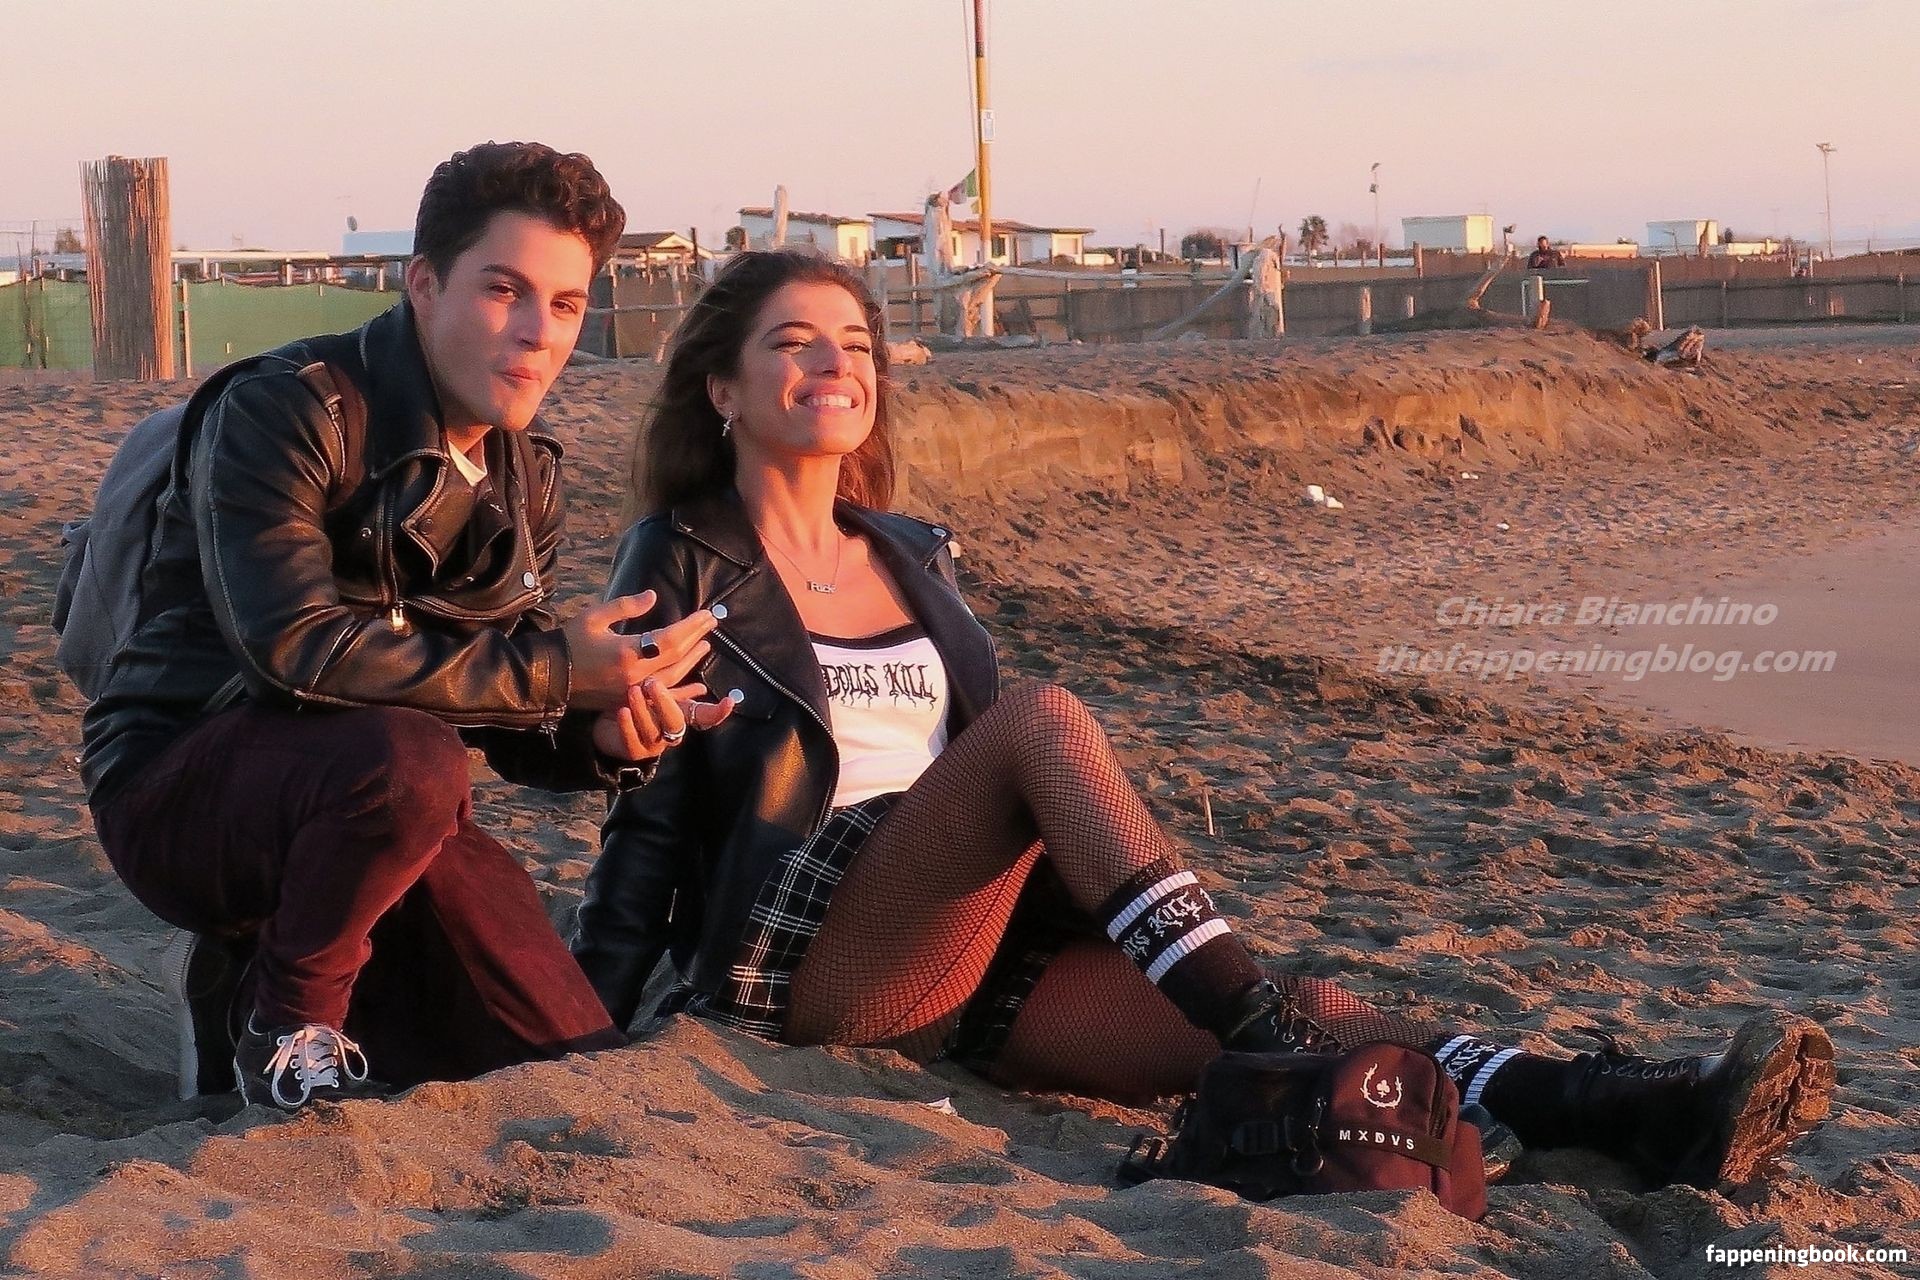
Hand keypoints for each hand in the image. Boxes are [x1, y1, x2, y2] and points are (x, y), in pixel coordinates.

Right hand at [564, 593, 720, 710]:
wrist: (549, 676)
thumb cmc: (570, 642)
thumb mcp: (594, 616)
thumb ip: (626, 606)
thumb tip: (653, 596)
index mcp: (627, 653)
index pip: (670, 639)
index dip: (691, 627)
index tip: (706, 614)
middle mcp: (635, 676)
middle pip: (676, 657)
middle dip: (695, 638)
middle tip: (711, 623)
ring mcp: (633, 691)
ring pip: (672, 676)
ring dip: (691, 660)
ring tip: (705, 645)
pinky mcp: (629, 700)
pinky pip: (662, 694)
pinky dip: (681, 689)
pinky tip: (696, 687)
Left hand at [592, 680, 736, 760]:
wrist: (608, 723)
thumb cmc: (636, 704)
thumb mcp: (656, 692)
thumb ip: (676, 686)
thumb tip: (702, 684)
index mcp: (680, 716)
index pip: (705, 715)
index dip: (718, 711)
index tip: (730, 701)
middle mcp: (671, 732)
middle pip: (675, 720)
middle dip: (665, 701)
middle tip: (652, 682)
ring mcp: (654, 744)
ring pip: (652, 730)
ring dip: (643, 709)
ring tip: (633, 691)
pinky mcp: (634, 751)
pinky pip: (632, 740)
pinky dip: (628, 725)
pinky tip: (623, 711)